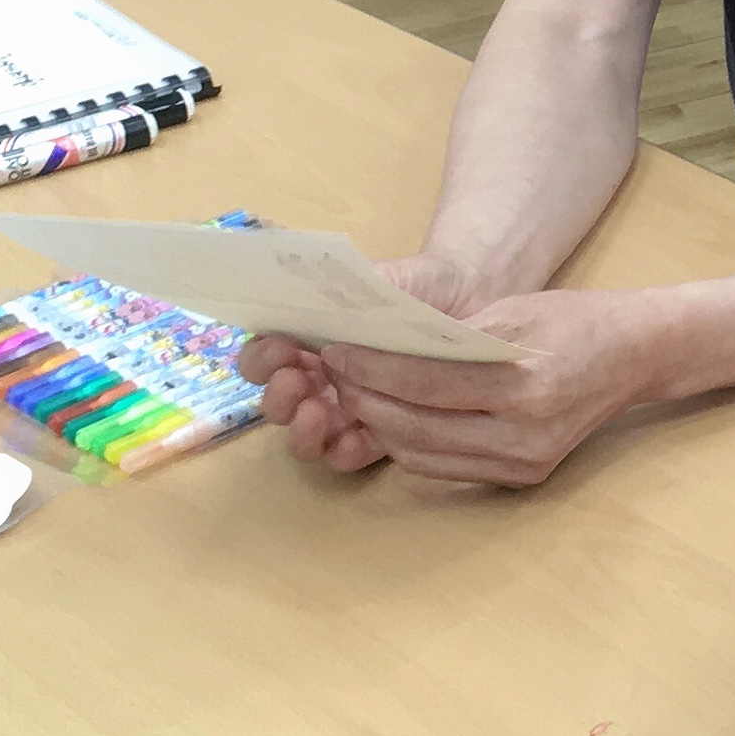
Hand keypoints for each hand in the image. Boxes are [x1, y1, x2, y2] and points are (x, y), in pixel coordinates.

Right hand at [235, 250, 487, 471]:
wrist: (472, 300)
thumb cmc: (419, 286)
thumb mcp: (380, 279)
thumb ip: (342, 287)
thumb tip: (307, 293)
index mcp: (309, 342)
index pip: (265, 358)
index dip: (262, 357)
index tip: (280, 347)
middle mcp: (320, 381)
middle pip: (278, 404)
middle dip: (278, 396)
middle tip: (295, 380)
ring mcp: (348, 412)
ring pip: (307, 438)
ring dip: (303, 429)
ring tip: (317, 410)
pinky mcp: (381, 436)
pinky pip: (349, 456)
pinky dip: (342, 451)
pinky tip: (351, 439)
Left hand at [240, 275, 662, 485]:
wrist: (634, 356)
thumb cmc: (575, 321)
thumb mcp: (514, 311)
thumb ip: (451, 337)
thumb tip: (380, 346)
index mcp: (527, 387)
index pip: (426, 384)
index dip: (372, 369)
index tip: (336, 350)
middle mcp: (524, 437)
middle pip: (417, 428)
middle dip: (365, 400)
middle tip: (335, 372)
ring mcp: (523, 464)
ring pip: (423, 456)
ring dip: (381, 426)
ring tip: (356, 392)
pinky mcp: (520, 478)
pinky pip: (445, 466)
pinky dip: (411, 442)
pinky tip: (392, 414)